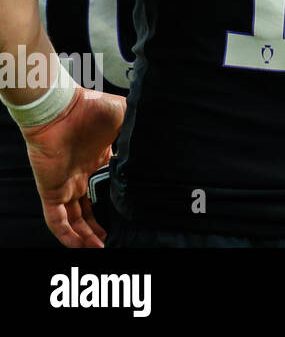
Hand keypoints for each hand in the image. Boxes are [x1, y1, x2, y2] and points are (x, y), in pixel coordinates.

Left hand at [22, 88, 125, 247]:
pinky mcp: (51, 190)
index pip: (107, 187)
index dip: (116, 202)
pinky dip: (66, 235)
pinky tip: (79, 246)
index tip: (131, 213)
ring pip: (75, 219)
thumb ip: (138, 131)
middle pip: (91, 208)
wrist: (62, 109)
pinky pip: (56, 220)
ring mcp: (66, 184)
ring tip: (102, 248)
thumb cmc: (91, 107)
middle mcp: (82, 175)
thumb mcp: (126, 117)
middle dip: (102, 226)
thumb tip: (162, 137)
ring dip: (87, 236)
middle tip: (117, 238)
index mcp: (100, 158)